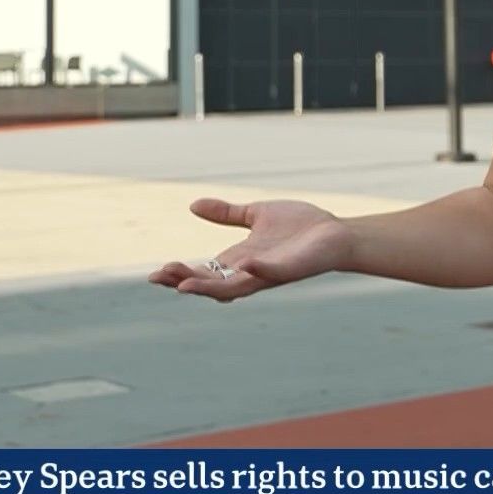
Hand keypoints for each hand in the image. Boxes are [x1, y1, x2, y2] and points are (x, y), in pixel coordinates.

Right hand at [146, 198, 354, 302]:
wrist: (336, 232)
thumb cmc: (300, 226)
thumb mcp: (256, 214)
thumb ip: (227, 214)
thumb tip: (193, 205)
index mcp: (239, 259)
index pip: (203, 272)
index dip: (179, 275)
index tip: (155, 274)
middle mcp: (249, 271)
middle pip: (210, 284)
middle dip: (185, 282)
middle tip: (161, 277)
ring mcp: (268, 273)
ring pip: (233, 288)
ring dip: (209, 287)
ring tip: (184, 285)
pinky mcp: (290, 270)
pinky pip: (271, 274)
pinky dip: (259, 271)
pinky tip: (246, 264)